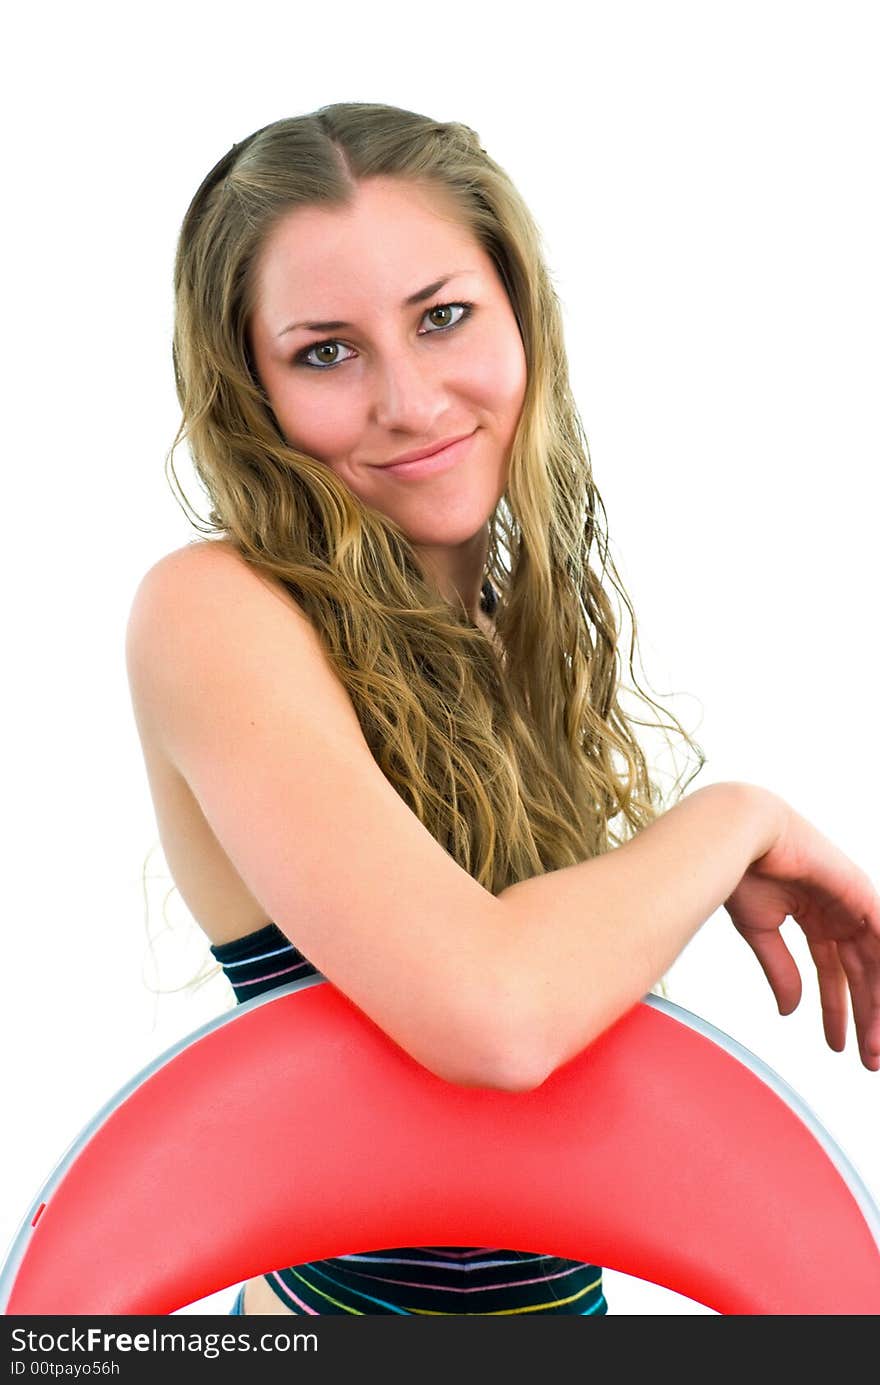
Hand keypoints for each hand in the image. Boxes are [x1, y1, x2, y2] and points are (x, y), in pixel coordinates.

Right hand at [722, 798, 879, 1069]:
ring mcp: (853, 902)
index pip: (834, 971)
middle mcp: (839, 911)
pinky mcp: (862, 895)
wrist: (737, 835)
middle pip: (860, 973)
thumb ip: (781, 970)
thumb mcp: (761, 931)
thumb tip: (790, 1011)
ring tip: (874, 1045)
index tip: (839, 1046)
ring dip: (875, 1006)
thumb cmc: (740, 870)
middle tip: (867, 1058)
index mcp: (814, 915)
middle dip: (864, 1016)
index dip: (836, 1010)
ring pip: (873, 964)